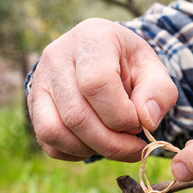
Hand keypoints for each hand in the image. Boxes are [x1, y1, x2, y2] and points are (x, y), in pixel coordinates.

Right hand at [28, 18, 177, 161]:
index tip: (140, 123)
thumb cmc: (131, 65)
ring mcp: (39, 82)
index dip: (122, 115)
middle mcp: (56, 57)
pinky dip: (76, 153)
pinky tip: (97, 143)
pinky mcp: (33, 107)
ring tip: (116, 144)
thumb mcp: (154, 70)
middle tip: (135, 146)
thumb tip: (147, 121)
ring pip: (55, 132)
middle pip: (76, 115)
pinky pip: (49, 142)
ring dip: (92, 150)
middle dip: (112, 143)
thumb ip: (159, 93)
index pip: (96, 84)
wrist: (105, 59)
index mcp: (91, 38)